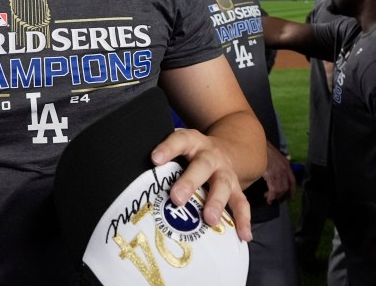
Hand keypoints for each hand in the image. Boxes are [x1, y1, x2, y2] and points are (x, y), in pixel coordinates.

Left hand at [151, 127, 252, 241]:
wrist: (228, 147)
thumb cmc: (191, 153)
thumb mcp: (180, 147)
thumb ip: (163, 158)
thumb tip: (131, 175)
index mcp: (193, 142)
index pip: (180, 140)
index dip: (168, 148)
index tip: (155, 159)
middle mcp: (210, 156)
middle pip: (202, 165)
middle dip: (190, 181)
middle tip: (177, 198)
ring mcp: (225, 172)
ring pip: (223, 184)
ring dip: (216, 201)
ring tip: (209, 219)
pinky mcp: (237, 187)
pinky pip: (241, 202)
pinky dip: (243, 219)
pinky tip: (243, 236)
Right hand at [263, 141, 296, 203]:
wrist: (258, 145)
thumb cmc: (265, 150)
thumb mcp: (276, 155)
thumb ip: (281, 162)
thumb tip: (285, 163)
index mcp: (286, 165)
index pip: (292, 180)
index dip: (292, 190)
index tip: (291, 196)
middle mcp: (284, 170)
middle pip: (285, 187)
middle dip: (280, 194)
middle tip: (274, 196)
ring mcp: (278, 172)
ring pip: (279, 190)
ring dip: (274, 196)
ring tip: (268, 196)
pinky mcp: (270, 175)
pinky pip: (273, 189)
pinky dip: (271, 196)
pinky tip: (267, 198)